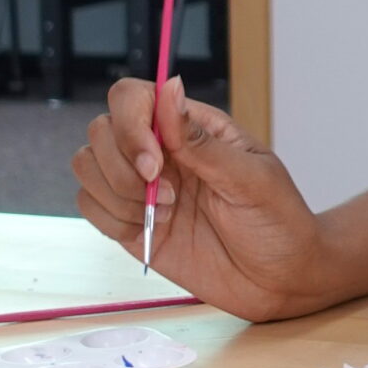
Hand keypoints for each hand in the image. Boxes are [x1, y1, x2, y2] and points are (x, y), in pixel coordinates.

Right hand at [72, 75, 331, 322]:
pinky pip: (90, 207)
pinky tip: (151, 231)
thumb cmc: (278, 221)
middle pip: (101, 130)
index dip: (130, 126)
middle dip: (122, 166)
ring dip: (116, 194)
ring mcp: (141, 188)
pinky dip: (110, 220)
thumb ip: (202, 141)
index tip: (155, 165)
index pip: (132, 98)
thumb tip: (170, 87)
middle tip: (169, 197)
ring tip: (165, 214)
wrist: (280, 280)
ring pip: (87, 166)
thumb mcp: (251, 179)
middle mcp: (160, 151)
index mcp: (191, 127)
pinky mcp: (129, 225)